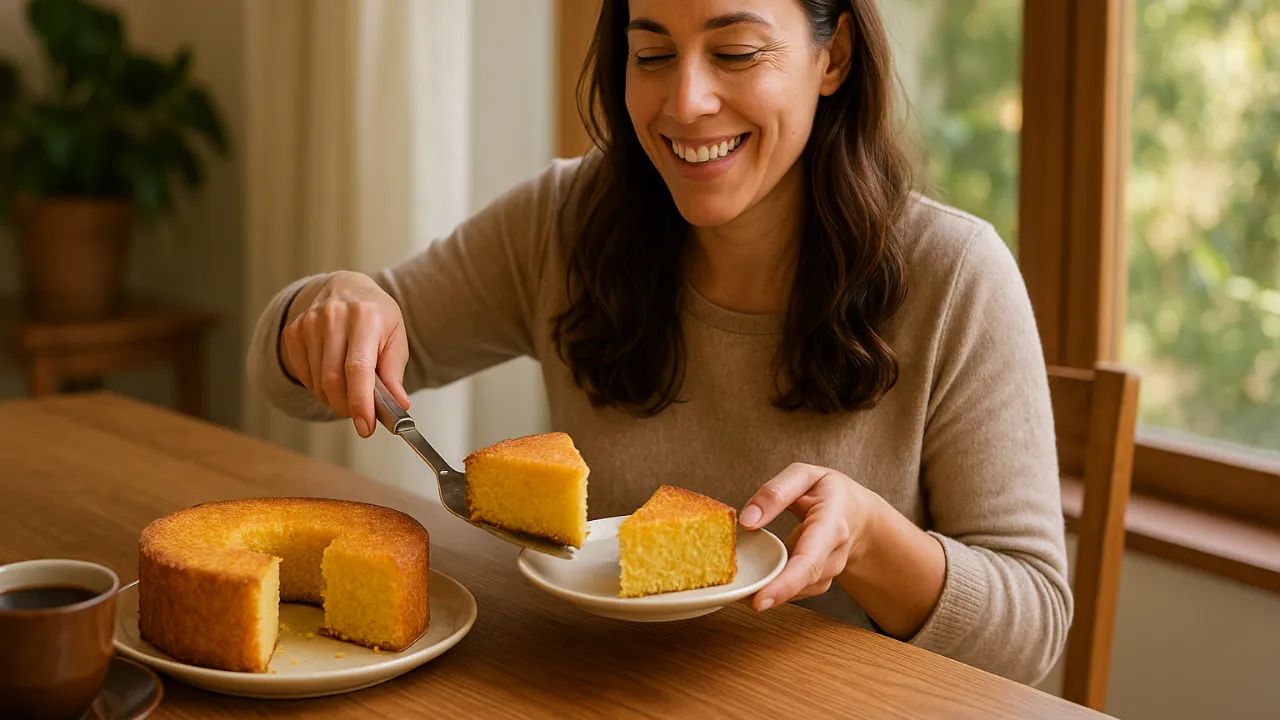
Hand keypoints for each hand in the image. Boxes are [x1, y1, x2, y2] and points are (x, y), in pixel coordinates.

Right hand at [280, 271, 410, 436]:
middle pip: (333, 380)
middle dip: (347, 407)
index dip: (360, 402)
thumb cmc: (376, 316)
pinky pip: (304, 375)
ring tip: (350, 391)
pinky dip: (319, 387)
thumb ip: (395, 372)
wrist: (346, 287)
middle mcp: (333, 317)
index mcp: (365, 317)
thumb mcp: (396, 337)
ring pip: (317, 382)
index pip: (358, 368)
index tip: (365, 427)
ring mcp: (309, 323)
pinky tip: (332, 377)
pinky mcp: (293, 332)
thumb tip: (398, 405)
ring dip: (334, 399)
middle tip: (360, 415)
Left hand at [739, 463, 876, 611]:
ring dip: (770, 592)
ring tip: (740, 590)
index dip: (786, 582)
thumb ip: (776, 493)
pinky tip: (754, 585)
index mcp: (831, 523)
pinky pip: (795, 590)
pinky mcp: (818, 581)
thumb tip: (747, 520)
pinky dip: (774, 589)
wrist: (858, 513)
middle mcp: (834, 553)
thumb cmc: (829, 492)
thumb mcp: (804, 476)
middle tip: (742, 601)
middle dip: (775, 594)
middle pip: (806, 580)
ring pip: (799, 589)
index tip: (761, 599)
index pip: (810, 559)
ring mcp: (829, 571)